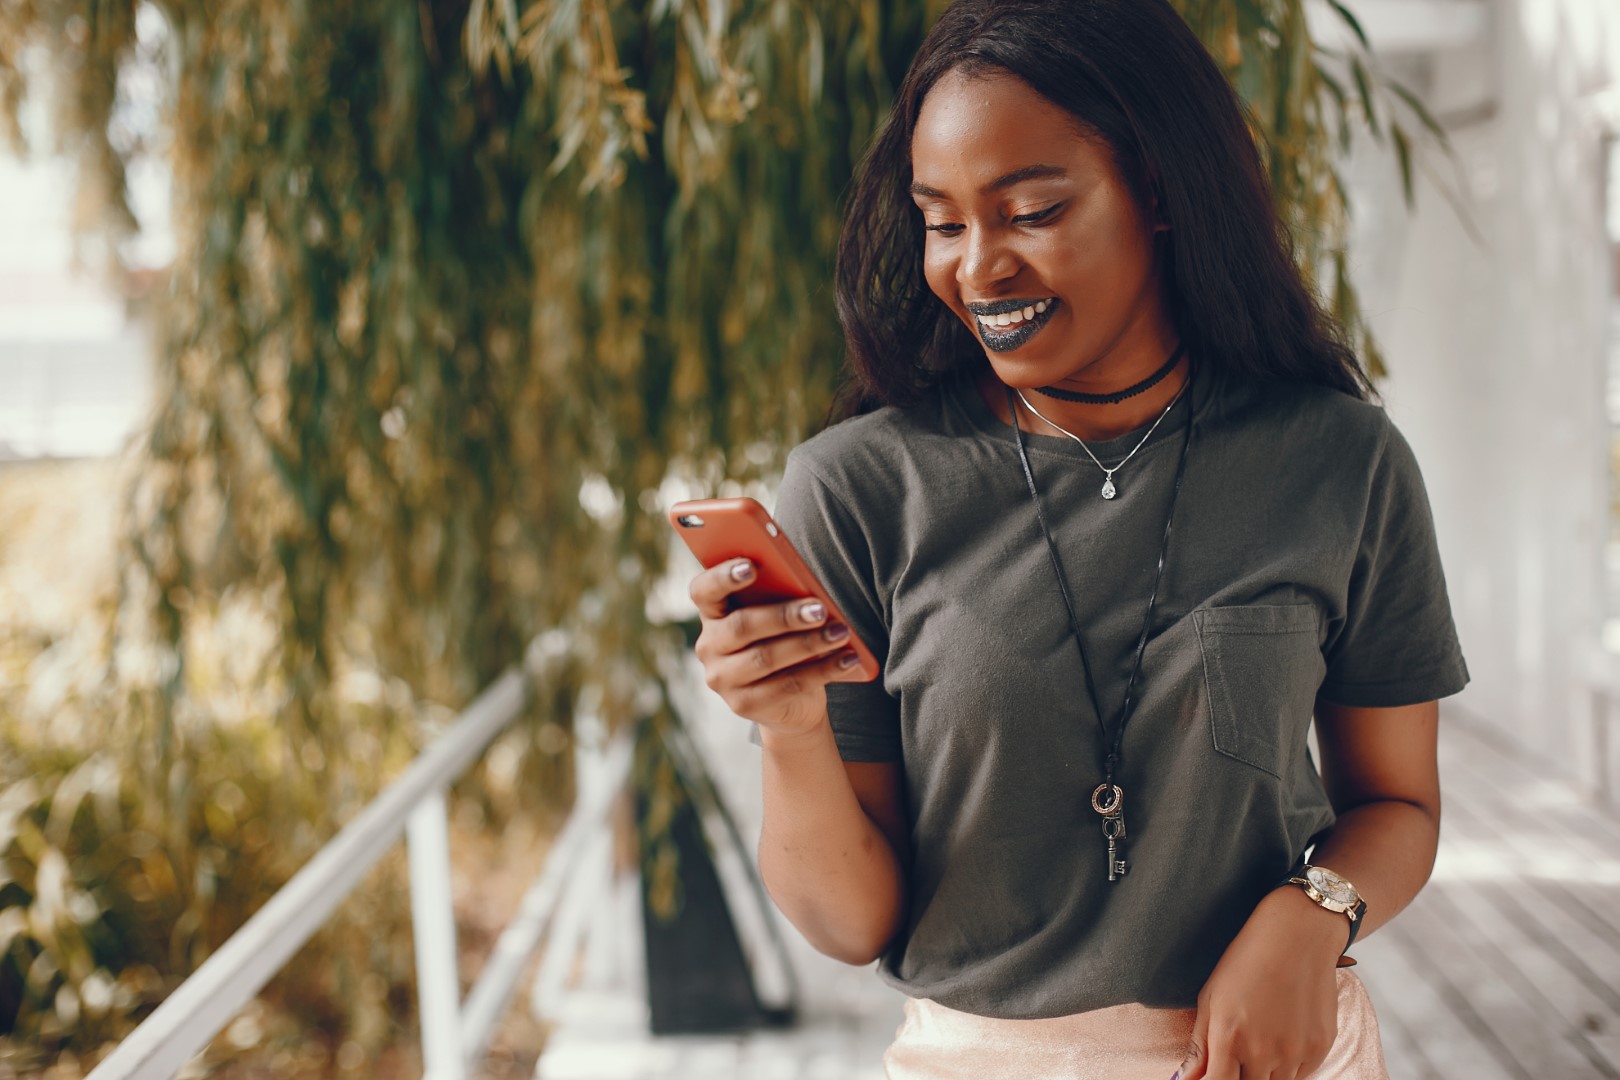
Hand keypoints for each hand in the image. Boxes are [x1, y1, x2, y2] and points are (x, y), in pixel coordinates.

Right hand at [690, 558, 864, 737]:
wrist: (788, 702)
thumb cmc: (782, 641)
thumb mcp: (776, 616)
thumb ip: (778, 598)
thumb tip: (807, 591)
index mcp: (712, 613)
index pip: (703, 590)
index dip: (722, 577)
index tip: (751, 566)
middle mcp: (709, 646)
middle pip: (742, 626)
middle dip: (784, 616)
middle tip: (819, 610)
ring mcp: (723, 679)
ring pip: (766, 658)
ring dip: (809, 643)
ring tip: (841, 632)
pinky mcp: (744, 705)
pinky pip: (787, 685)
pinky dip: (823, 670)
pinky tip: (848, 659)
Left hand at [1176, 888, 1344, 1079]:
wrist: (1297, 935)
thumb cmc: (1246, 961)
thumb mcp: (1212, 997)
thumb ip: (1200, 1046)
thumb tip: (1185, 1079)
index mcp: (1229, 1036)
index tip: (1214, 1074)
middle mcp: (1263, 1050)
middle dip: (1239, 1076)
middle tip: (1238, 1054)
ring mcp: (1295, 1052)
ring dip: (1265, 1073)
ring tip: (1261, 1038)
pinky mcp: (1321, 1048)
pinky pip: (1301, 1074)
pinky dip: (1289, 1065)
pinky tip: (1283, 1036)